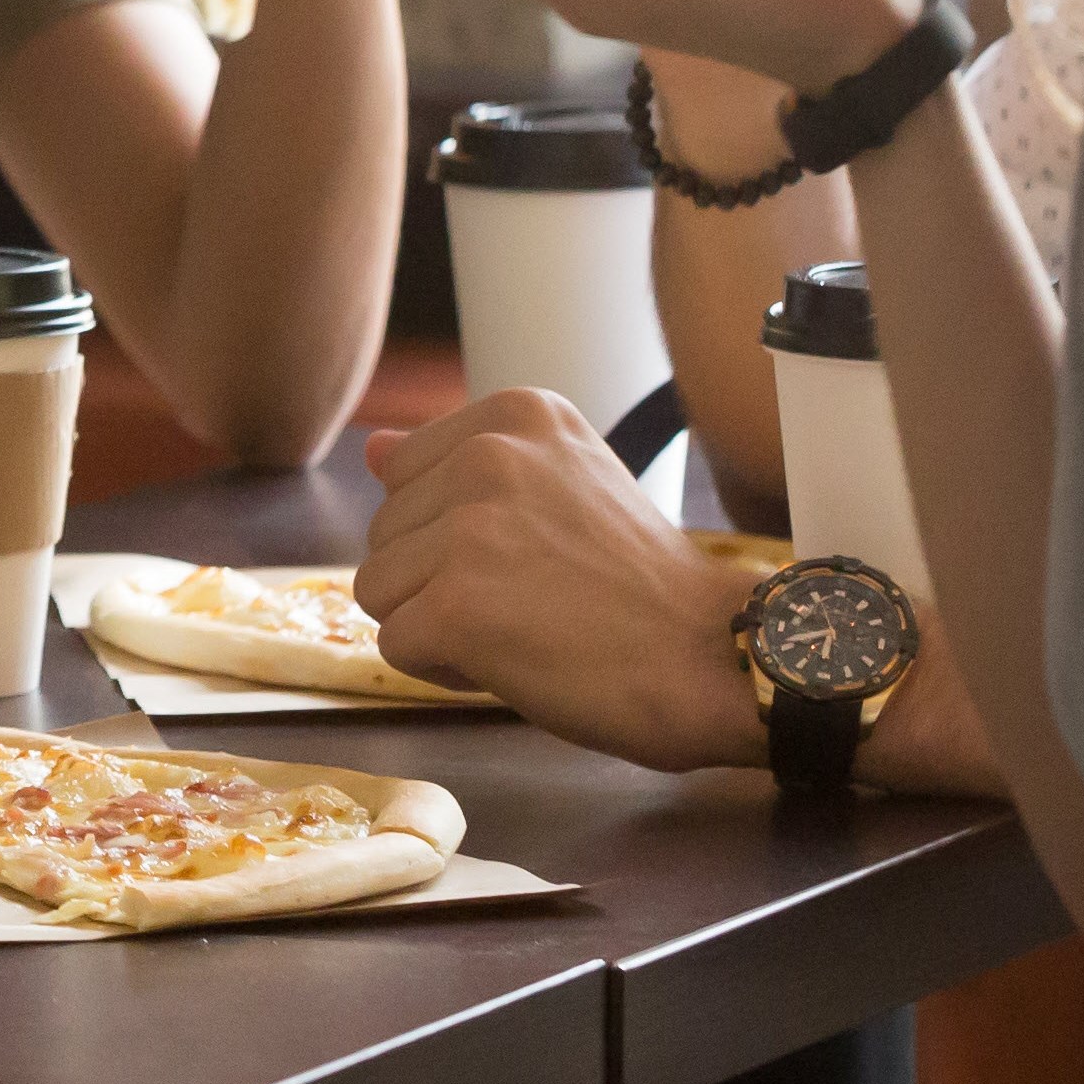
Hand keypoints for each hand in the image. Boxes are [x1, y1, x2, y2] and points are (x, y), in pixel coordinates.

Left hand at [348, 390, 766, 774]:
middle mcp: (487, 454)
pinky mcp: (457, 603)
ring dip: (436, 624)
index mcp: (515, 413)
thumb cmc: (640, 584)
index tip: (530, 553)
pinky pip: (394, 644)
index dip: (450, 534)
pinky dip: (442, 669)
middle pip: (384, 532)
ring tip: (522, 628)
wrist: (711, 656)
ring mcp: (469, 528)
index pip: (403, 474)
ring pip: (377, 589)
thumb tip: (372, 448)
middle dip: (438, 580)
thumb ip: (460, 465)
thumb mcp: (560, 488)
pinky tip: (514, 662)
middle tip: (533, 600)